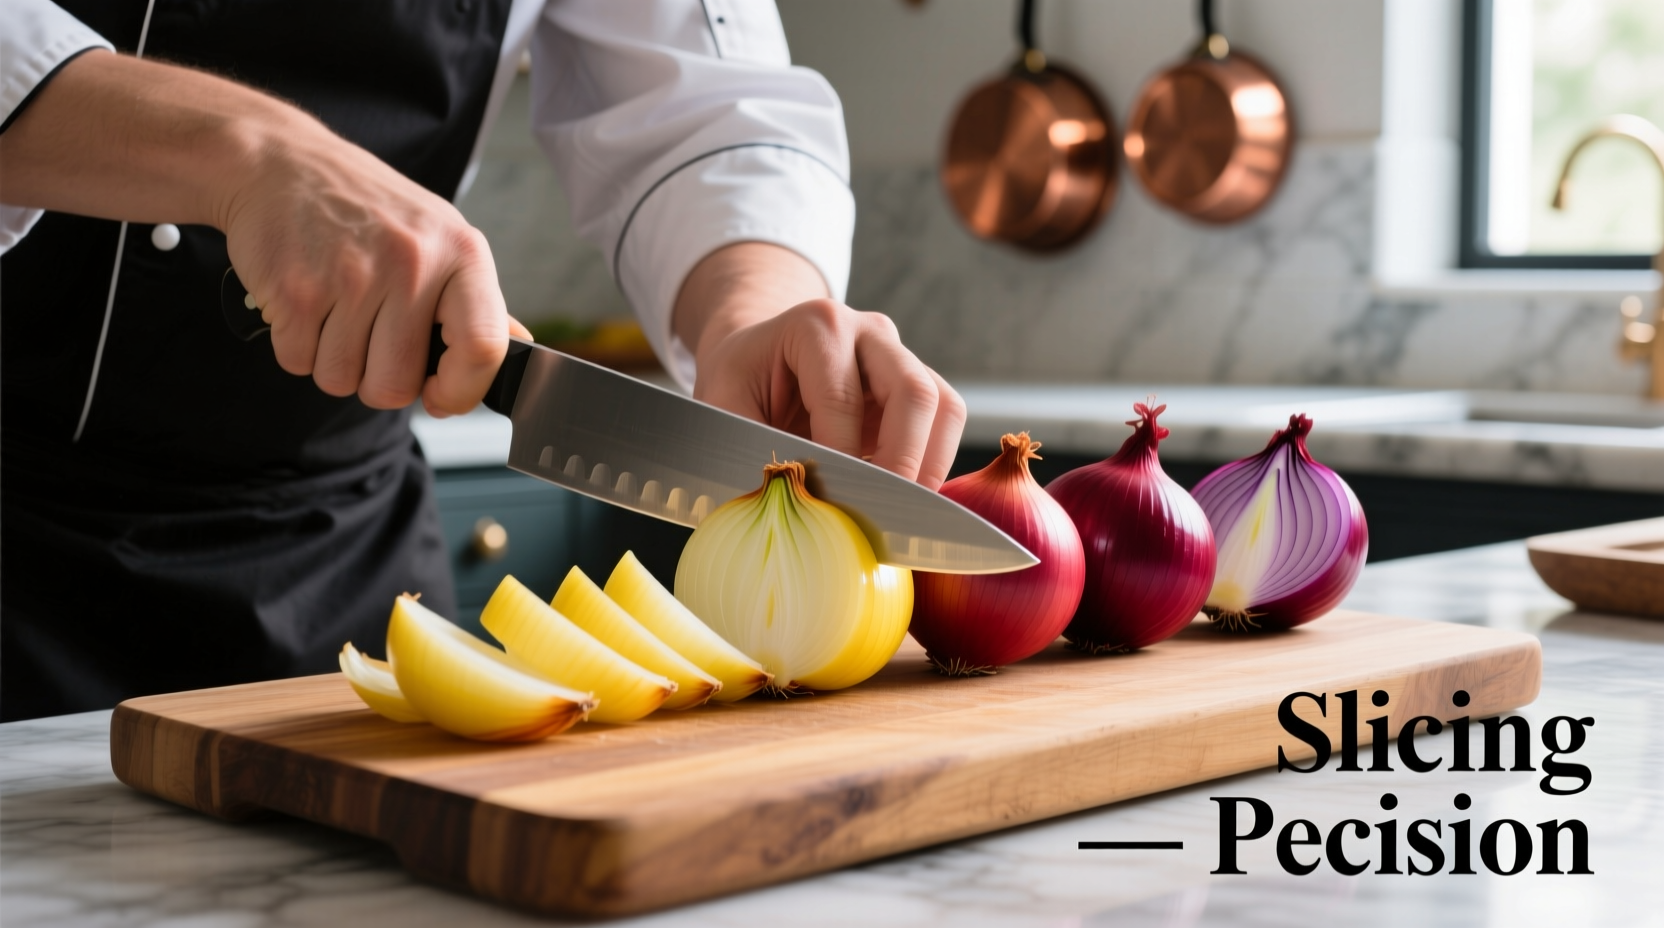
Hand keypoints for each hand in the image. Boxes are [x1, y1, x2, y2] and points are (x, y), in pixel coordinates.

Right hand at [224, 132, 518, 415]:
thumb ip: (475, 300)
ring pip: (343, 380)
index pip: (484, 349)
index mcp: (461, 253)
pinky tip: (306, 302)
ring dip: (334, 362)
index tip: (440, 398)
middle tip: (370, 336)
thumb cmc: (367, 207)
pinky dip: (296, 347)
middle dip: (378, 379)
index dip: (462, 391)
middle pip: (397, 385)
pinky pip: (299, 364)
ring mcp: (351, 277)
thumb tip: (518, 348)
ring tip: (336, 309)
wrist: (279, 162)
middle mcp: (412, 263)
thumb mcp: (438, 236)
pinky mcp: (295, 290)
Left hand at [674, 244, 965, 489]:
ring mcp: (900, 355)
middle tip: (881, 515)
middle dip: (903, 462)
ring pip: (943, 407)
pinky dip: (932, 463)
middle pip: (914, 392)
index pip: (842, 398)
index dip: (841, 458)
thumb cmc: (741, 379)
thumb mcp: (723, 405)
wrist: (758, 353)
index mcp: (816, 326)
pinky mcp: (917, 382)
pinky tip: (903, 495)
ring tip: (899, 511)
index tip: (832, 505)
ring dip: (929, 466)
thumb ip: (751, 447)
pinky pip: (945, 421)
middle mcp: (868, 332)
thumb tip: (783, 503)